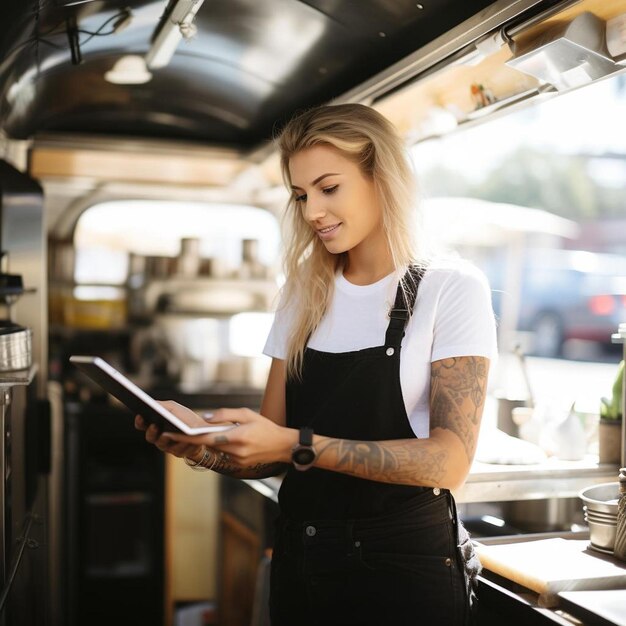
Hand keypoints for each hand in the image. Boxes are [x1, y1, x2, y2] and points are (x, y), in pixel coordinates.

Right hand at [134, 400, 207, 461]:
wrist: (201, 430)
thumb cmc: (185, 418)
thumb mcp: (174, 408)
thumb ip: (163, 406)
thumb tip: (152, 403)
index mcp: (155, 426)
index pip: (142, 425)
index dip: (140, 421)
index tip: (140, 415)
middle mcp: (159, 438)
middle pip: (151, 437)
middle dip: (152, 431)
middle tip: (155, 425)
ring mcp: (168, 447)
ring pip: (166, 445)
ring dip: (171, 438)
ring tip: (175, 433)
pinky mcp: (180, 453)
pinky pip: (180, 450)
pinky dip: (185, 444)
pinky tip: (190, 440)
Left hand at [162, 407, 295, 468]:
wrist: (283, 446)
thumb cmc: (265, 427)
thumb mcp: (247, 414)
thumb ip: (225, 414)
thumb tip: (205, 418)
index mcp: (236, 436)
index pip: (205, 438)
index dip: (186, 437)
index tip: (171, 434)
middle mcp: (235, 451)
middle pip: (207, 445)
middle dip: (194, 439)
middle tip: (177, 431)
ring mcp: (236, 460)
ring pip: (215, 450)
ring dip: (210, 443)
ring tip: (206, 433)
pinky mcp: (238, 466)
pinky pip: (223, 455)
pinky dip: (221, 447)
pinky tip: (224, 441)